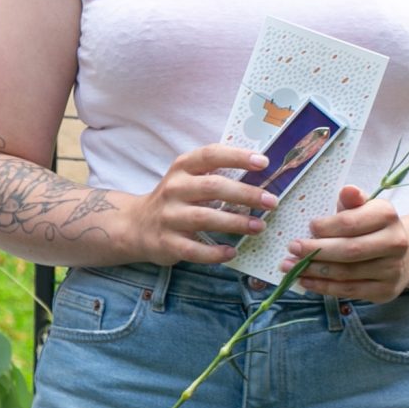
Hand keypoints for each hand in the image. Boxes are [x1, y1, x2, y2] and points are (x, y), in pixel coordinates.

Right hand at [124, 144, 277, 265]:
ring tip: (259, 227)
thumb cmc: (175, 199)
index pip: (210, 155)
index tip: (263, 162)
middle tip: (271, 201)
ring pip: (204, 218)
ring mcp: (169, 216)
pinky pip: (194, 249)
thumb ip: (215, 173)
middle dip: (245, 194)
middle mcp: (173, 189)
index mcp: (182, 168)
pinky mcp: (167, 242)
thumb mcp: (187, 179)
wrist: (137, 225)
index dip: (237, 157)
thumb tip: (260, 172)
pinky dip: (214, 252)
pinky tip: (231, 252)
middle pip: (212, 187)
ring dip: (235, 223)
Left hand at [288, 185, 408, 301]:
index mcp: (387, 216)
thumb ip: (351, 199)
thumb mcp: (363, 207)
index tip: (308, 227)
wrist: (403, 255)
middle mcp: (395, 243)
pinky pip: (349, 291)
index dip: (326, 227)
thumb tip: (347, 190)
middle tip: (292, 248)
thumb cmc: (371, 226)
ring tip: (290, 266)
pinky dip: (324, 287)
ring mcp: (392, 270)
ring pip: (347, 273)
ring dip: (314, 270)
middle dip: (316, 250)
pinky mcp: (385, 291)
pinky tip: (305, 280)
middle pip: (349, 250)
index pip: (351, 222)